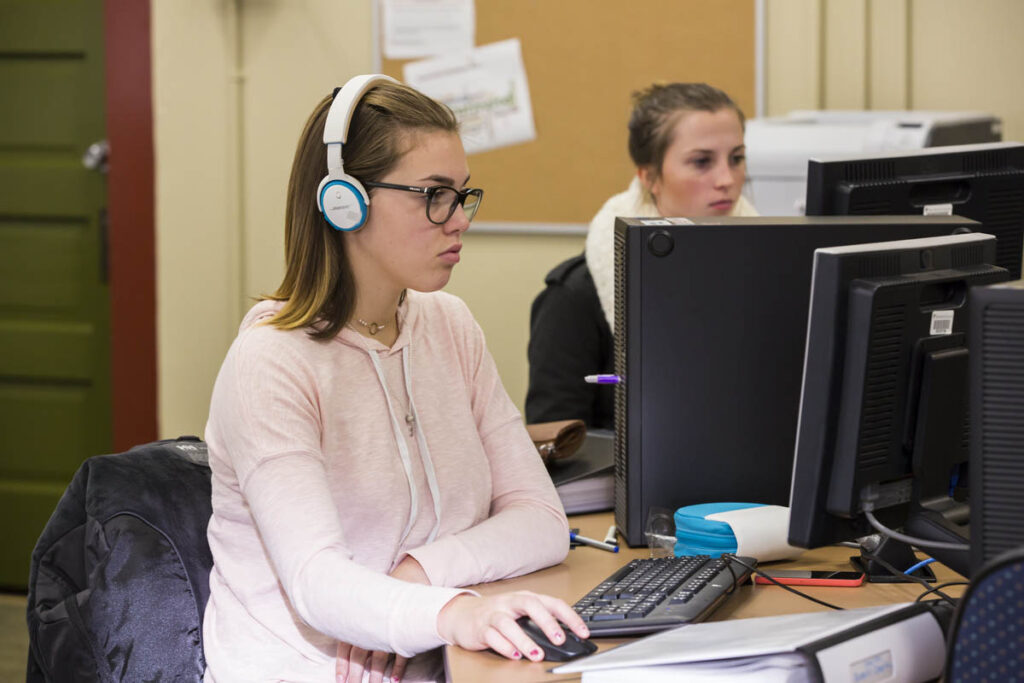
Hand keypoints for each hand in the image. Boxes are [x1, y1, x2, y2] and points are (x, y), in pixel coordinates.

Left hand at [334, 556, 426, 681]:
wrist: (408, 577)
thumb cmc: (384, 593)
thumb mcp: (365, 602)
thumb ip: (355, 618)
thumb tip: (342, 633)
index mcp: (358, 620)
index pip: (346, 647)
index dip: (342, 665)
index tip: (341, 681)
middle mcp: (371, 627)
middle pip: (360, 656)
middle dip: (356, 674)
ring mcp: (389, 630)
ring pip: (379, 658)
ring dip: (376, 675)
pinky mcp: (406, 632)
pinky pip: (402, 653)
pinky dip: (398, 667)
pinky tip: (394, 679)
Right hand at [436, 591, 589, 662]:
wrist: (462, 613)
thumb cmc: (497, 613)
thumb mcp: (520, 613)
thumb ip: (540, 622)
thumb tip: (567, 639)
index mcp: (525, 598)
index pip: (551, 602)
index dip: (569, 616)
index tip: (583, 632)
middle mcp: (510, 603)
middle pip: (530, 605)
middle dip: (546, 622)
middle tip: (559, 639)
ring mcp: (494, 614)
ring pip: (508, 623)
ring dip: (524, 640)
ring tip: (536, 655)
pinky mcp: (480, 628)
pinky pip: (492, 636)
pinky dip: (503, 646)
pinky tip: (513, 655)